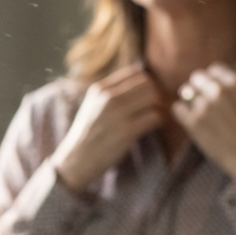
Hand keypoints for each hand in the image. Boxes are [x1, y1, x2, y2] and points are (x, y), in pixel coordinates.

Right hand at [51, 62, 165, 195]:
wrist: (74, 162)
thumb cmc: (87, 136)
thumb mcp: (93, 107)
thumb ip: (111, 93)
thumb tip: (140, 83)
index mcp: (100, 88)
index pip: (136, 72)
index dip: (148, 83)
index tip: (149, 97)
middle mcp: (108, 96)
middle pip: (148, 83)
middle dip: (157, 94)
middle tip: (158, 107)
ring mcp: (118, 113)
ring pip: (154, 97)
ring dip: (160, 107)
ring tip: (157, 118)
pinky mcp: (127, 131)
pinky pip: (155, 117)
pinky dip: (160, 121)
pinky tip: (155, 128)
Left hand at [171, 63, 235, 179]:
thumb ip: (231, 90)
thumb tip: (211, 79)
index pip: (214, 69)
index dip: (211, 79)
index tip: (212, 90)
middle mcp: (220, 91)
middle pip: (197, 77)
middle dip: (198, 88)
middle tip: (202, 103)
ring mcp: (205, 106)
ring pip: (185, 92)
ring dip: (189, 101)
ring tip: (200, 114)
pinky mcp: (193, 123)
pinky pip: (177, 108)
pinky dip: (181, 113)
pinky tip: (190, 121)